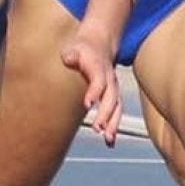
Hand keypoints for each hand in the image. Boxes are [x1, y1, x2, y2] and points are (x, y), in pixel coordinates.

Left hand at [62, 29, 123, 145]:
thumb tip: (67, 58)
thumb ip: (71, 54)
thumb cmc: (84, 48)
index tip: (88, 104)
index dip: (95, 92)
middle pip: (111, 98)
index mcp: (99, 68)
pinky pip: (116, 112)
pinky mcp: (113, 96)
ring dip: (113, 124)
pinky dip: (114, 127)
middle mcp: (109, 80)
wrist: (100, 43)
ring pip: (117, 107)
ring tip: (108, 139)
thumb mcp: (75, 47)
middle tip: (97, 128)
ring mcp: (113, 89)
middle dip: (106, 114)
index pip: (99, 81)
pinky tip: (110, 141)